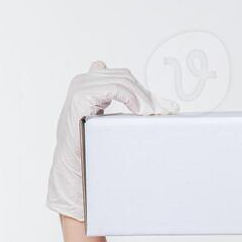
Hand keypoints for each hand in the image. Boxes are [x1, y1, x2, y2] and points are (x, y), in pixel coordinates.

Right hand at [46, 61, 177, 221]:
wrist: (73, 164)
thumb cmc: (90, 145)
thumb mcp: (112, 122)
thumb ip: (128, 108)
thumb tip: (161, 106)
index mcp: (91, 84)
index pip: (124, 78)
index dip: (145, 91)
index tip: (168, 108)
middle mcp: (85, 81)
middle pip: (126, 77)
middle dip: (147, 95)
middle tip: (165, 112)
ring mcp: (81, 86)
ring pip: (123, 81)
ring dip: (143, 97)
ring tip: (153, 114)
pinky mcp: (81, 95)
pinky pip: (114, 88)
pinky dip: (131, 97)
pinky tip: (139, 110)